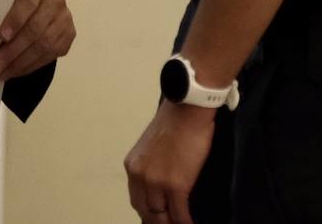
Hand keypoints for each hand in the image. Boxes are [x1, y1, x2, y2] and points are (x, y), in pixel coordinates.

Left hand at [0, 0, 74, 81]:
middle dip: (14, 50)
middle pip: (36, 28)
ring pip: (45, 45)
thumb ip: (1, 11)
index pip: (28, 2)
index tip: (1, 36)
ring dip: (21, 62)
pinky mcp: (69, 35)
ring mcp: (65, 19)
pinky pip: (51, 55)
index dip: (15, 20)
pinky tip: (16, 71)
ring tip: (3, 73)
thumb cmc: (16, 3)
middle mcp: (56, 0)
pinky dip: (32, 66)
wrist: (39, 4)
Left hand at [125, 102, 214, 222]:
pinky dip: (185, 222)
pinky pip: (179, 213)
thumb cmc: (176, 121)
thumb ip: (152, 165)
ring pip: (161, 217)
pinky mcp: (176, 185)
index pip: (137, 200)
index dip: (148, 214)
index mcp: (133, 166)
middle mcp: (140, 176)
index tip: (158, 219)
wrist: (188, 109)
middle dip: (158, 222)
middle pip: (146, 212)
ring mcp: (157, 182)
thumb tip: (162, 182)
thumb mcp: (153, 145)